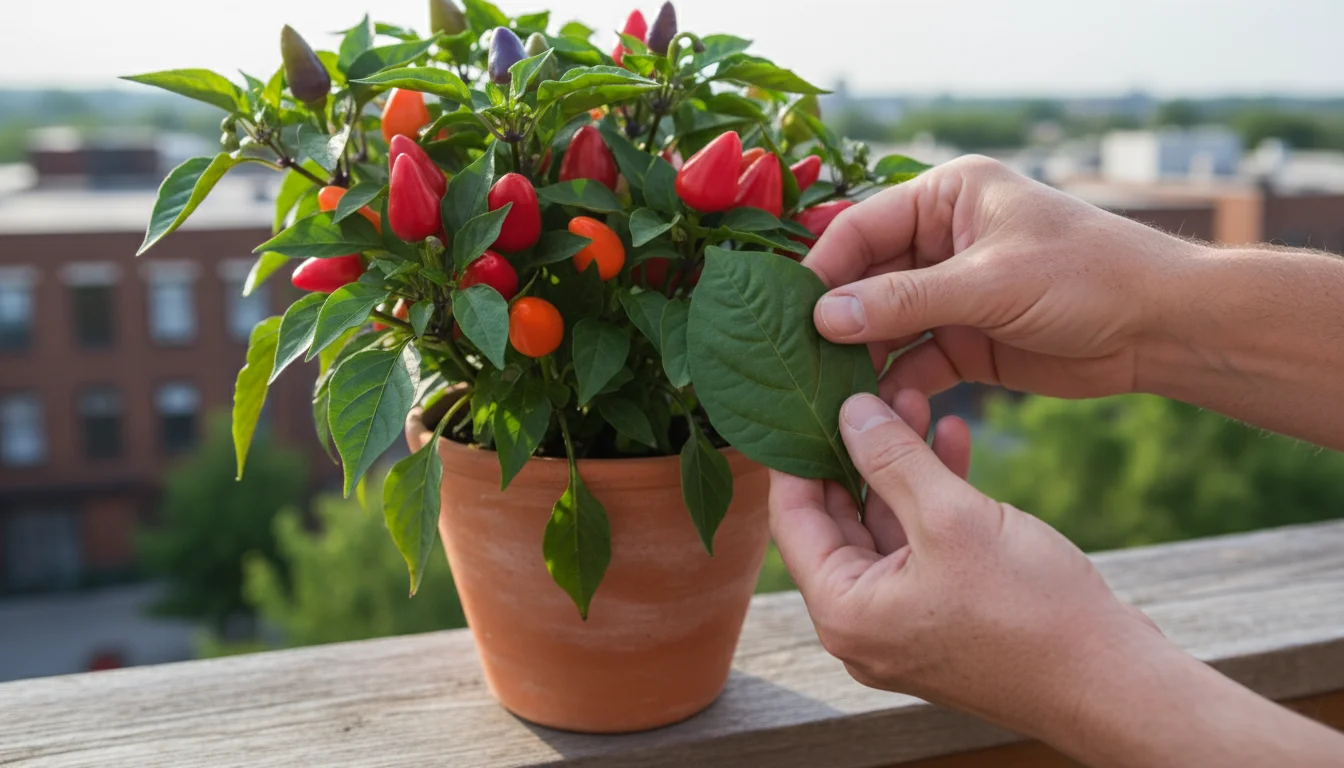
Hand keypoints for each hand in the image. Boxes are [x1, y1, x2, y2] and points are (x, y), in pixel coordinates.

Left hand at [771, 391, 1343, 767]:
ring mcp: (903, 624)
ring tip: (915, 400)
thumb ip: (892, 459)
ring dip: (899, 466)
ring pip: (884, 527)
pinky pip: (921, 546)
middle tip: (868, 390)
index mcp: (843, 611)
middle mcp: (861, 625)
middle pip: (837, 520)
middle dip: (857, 450)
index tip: (807, 398)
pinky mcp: (943, 617)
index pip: (793, 516)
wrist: (1114, 683)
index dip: (798, 451)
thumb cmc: (1032, 612)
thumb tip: (851, 412)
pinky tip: (952, 440)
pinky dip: (933, 498)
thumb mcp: (952, 517)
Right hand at [805, 156, 1199, 400]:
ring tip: (826, 391)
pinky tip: (874, 409)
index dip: (824, 269)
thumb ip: (904, 300)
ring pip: (884, 325)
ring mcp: (951, 294)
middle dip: (837, 318)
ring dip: (860, 357)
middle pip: (865, 279)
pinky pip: (913, 362)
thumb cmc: (1088, 277)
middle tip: (796, 358)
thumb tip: (824, 318)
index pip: (862, 227)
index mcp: (946, 196)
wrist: (1162, 328)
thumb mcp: (990, 282)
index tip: (790, 312)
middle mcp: (941, 240)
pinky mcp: (965, 342)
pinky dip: (895, 384)